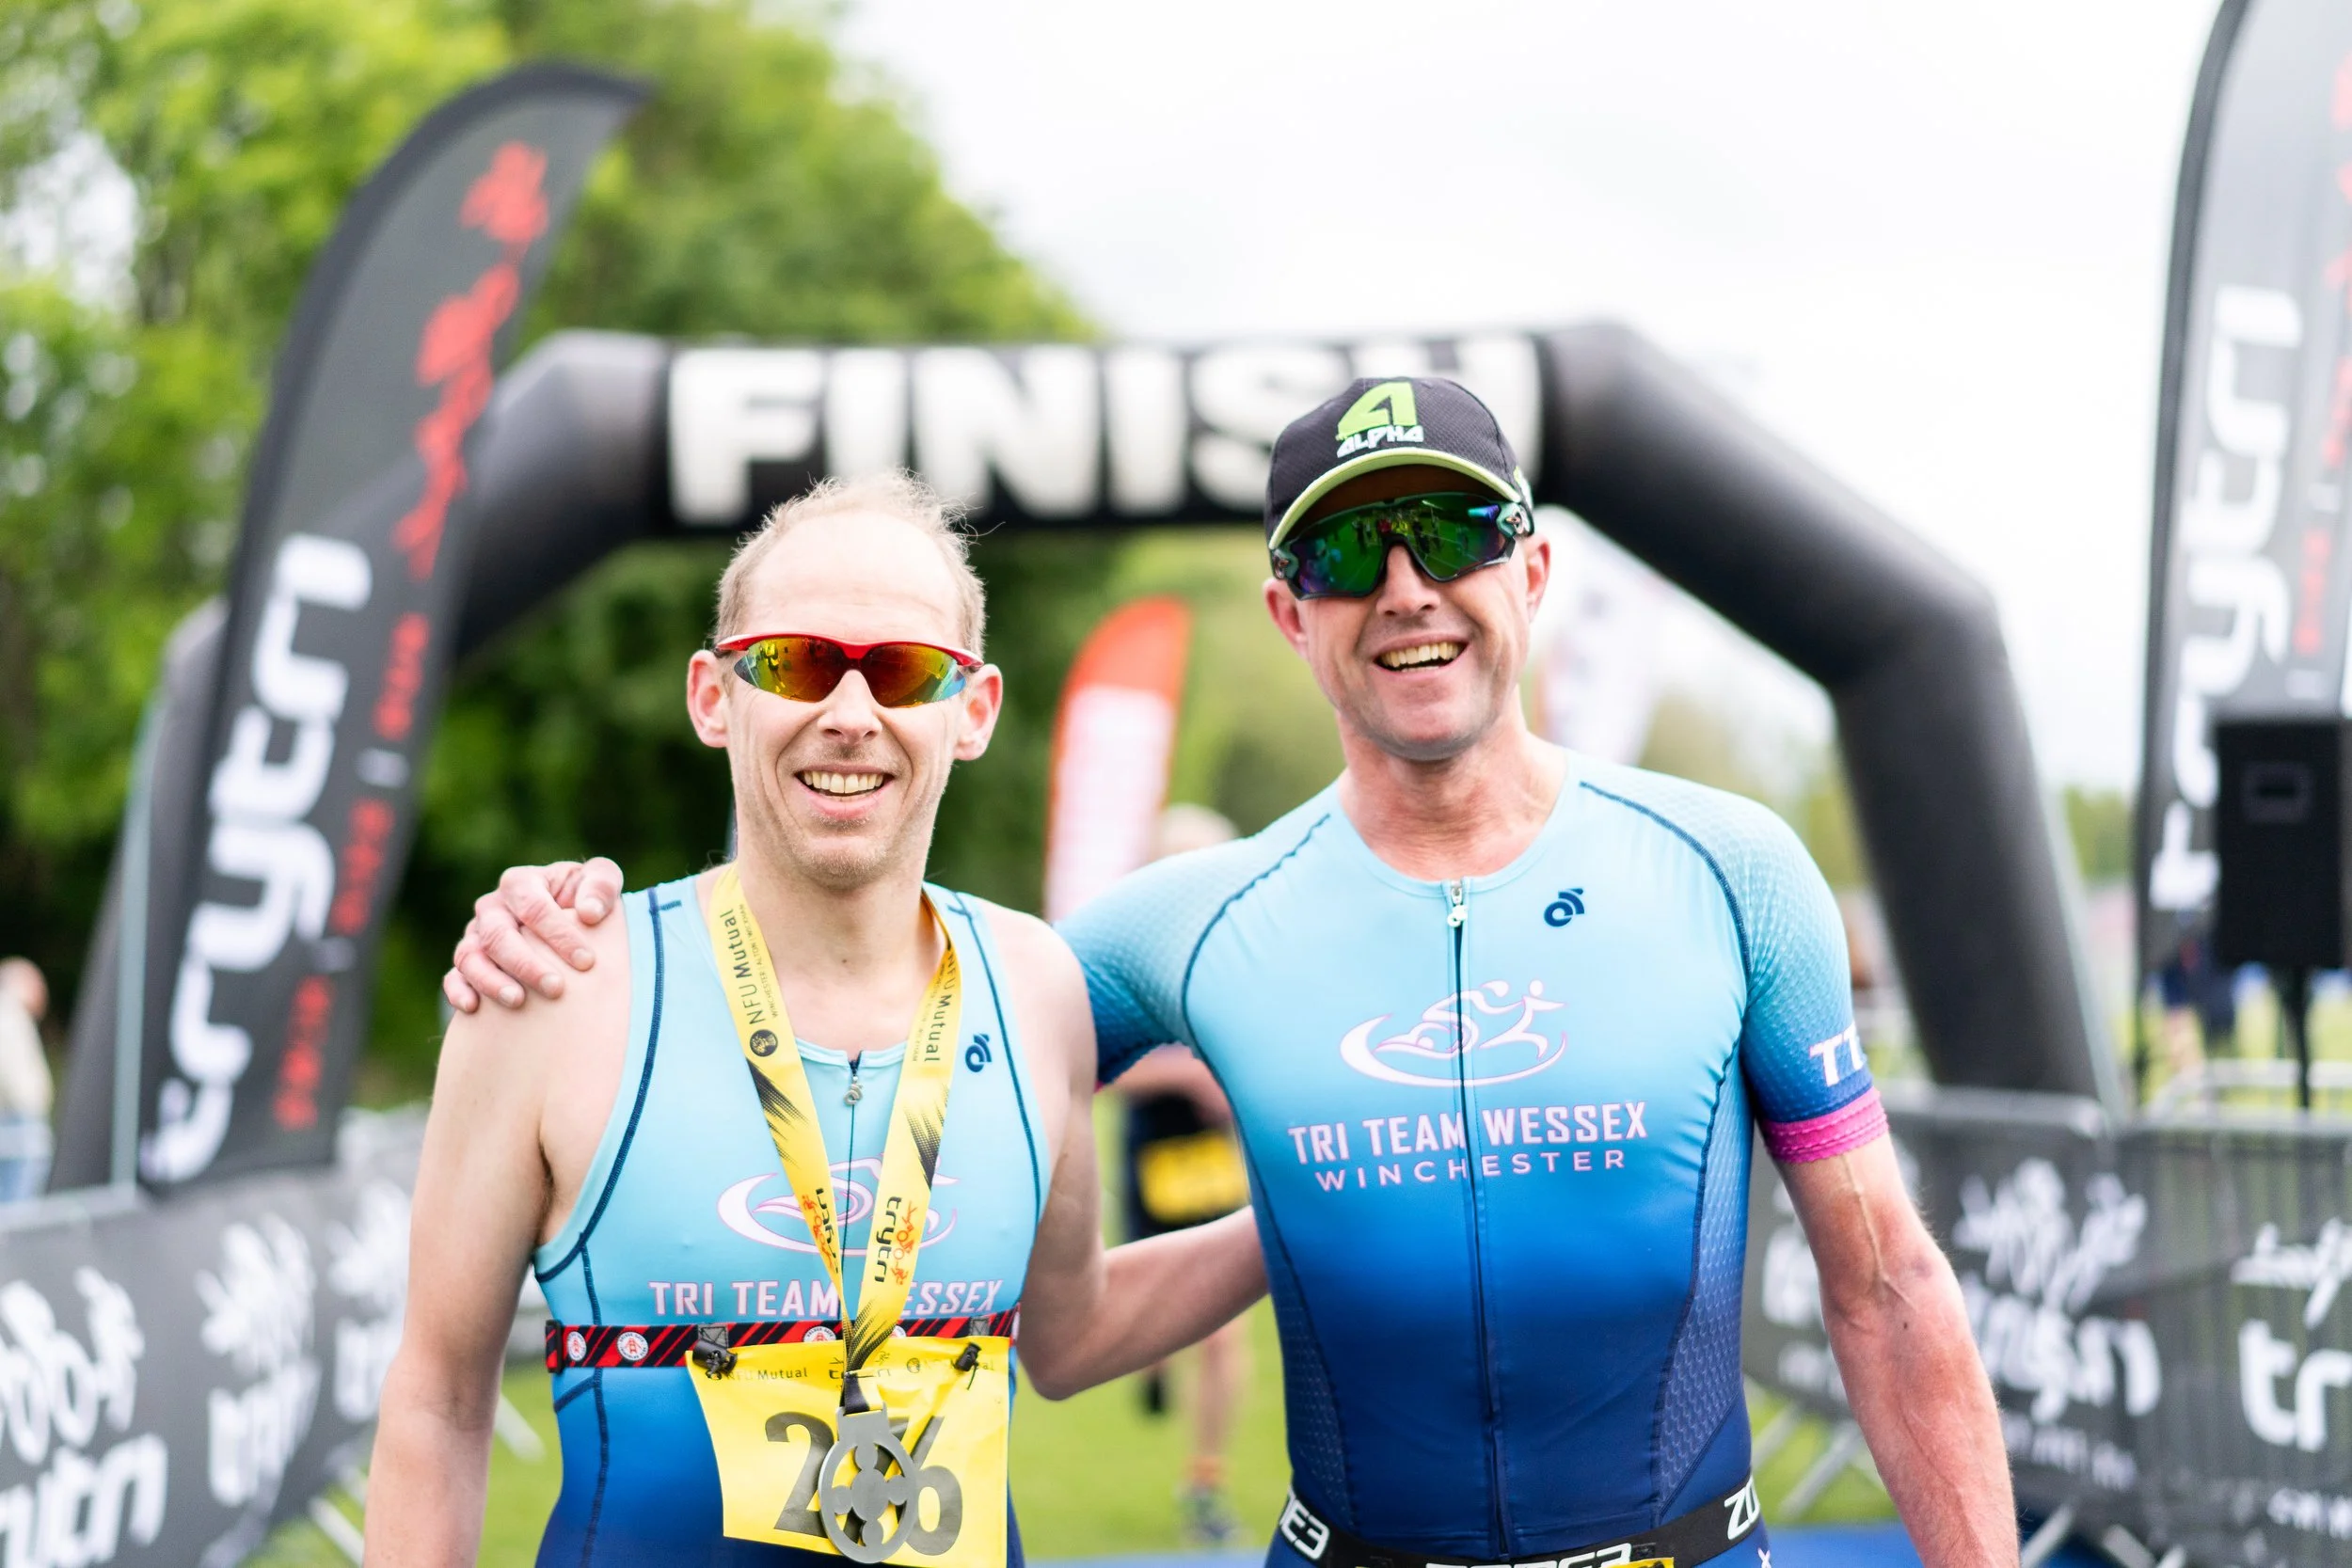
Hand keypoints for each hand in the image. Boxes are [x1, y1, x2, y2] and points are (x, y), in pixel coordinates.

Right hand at [443, 857, 625, 1012]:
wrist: (567, 922)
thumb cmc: (584, 899)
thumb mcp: (601, 880)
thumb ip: (602, 885)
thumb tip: (589, 913)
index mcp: (521, 883)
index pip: (533, 906)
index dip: (558, 933)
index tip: (586, 961)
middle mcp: (493, 908)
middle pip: (498, 934)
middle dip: (526, 962)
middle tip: (555, 988)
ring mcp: (476, 936)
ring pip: (470, 956)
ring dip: (491, 980)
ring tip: (517, 1001)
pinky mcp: (467, 963)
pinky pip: (453, 976)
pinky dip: (458, 991)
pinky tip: (473, 1008)